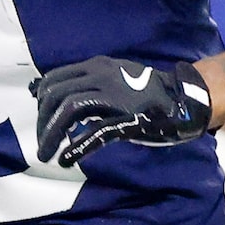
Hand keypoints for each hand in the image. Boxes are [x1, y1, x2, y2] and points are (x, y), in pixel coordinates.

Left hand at [31, 56, 212, 167]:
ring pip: (68, 110)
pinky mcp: (125, 118)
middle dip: (42, 122)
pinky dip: (76, 146)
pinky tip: (65, 158)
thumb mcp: (113, 79)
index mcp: (96, 67)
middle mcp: (100, 76)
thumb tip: (61, 101)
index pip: (54, 79)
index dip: (41, 102)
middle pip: (56, 95)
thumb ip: (89, 86)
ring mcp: (113, 96)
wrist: (183, 98)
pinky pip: (94, 131)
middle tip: (42, 143)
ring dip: (51, 134)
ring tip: (46, 154)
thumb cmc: (147, 92)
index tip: (42, 120)